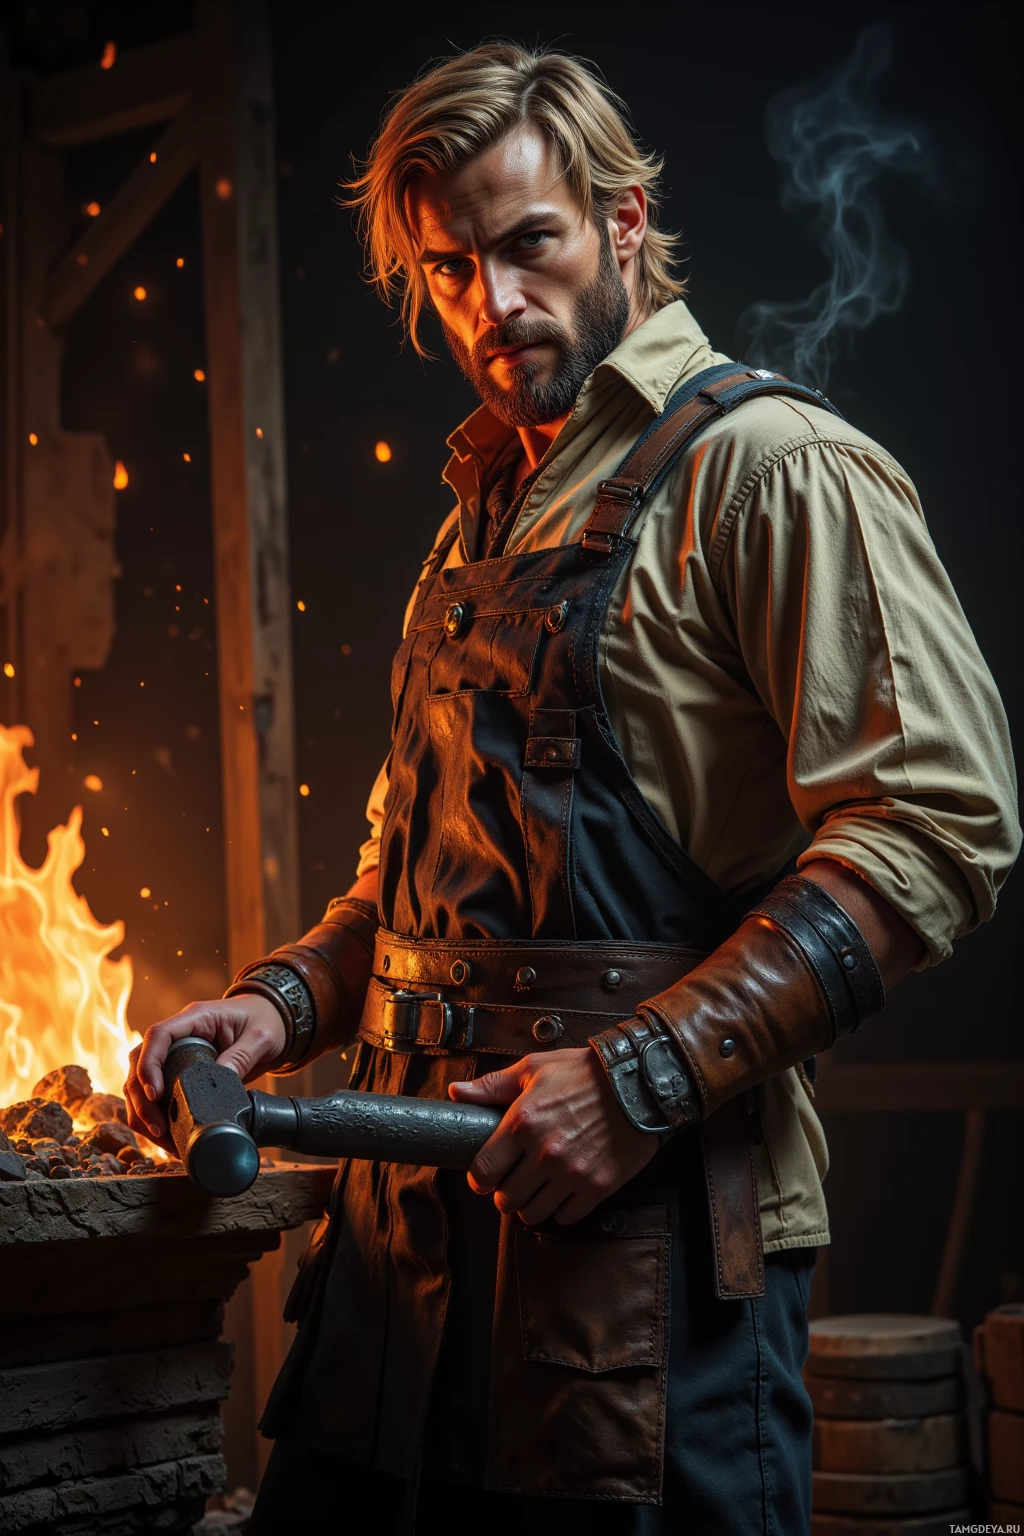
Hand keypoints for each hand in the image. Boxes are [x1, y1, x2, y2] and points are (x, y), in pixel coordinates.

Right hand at [124, 994, 286, 1153]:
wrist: (275, 1021)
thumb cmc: (267, 1021)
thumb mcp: (262, 1037)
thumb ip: (242, 1055)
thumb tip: (221, 1080)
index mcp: (197, 1018)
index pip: (158, 1035)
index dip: (149, 1065)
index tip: (155, 1094)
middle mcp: (180, 1034)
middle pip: (139, 1061)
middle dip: (141, 1097)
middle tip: (157, 1126)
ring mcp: (177, 1052)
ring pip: (140, 1080)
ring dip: (142, 1110)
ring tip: (161, 1136)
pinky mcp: (180, 1070)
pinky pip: (156, 1092)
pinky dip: (155, 1114)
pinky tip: (166, 1135)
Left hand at [448, 1047, 658, 1224]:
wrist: (638, 1082)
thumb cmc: (584, 1072)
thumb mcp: (534, 1069)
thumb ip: (492, 1086)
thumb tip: (456, 1092)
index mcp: (522, 1123)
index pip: (483, 1172)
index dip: (479, 1179)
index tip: (486, 1176)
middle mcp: (544, 1153)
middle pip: (506, 1199)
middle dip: (505, 1194)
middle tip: (513, 1182)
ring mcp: (571, 1173)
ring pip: (534, 1213)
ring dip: (530, 1205)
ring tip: (537, 1190)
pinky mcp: (597, 1186)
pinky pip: (568, 1216)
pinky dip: (562, 1209)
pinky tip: (564, 1192)